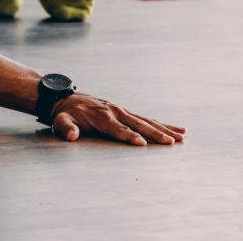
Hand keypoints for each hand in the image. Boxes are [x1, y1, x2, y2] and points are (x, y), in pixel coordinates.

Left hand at [50, 93, 185, 145]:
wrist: (66, 98)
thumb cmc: (64, 114)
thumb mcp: (60, 121)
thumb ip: (65, 128)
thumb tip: (71, 135)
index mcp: (101, 117)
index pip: (118, 129)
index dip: (129, 136)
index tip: (142, 144)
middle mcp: (115, 112)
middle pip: (138, 124)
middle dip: (155, 134)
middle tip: (171, 142)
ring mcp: (122, 111)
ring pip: (146, 121)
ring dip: (164, 129)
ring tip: (182, 137)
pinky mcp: (125, 112)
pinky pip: (146, 119)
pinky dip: (162, 124)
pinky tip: (177, 130)